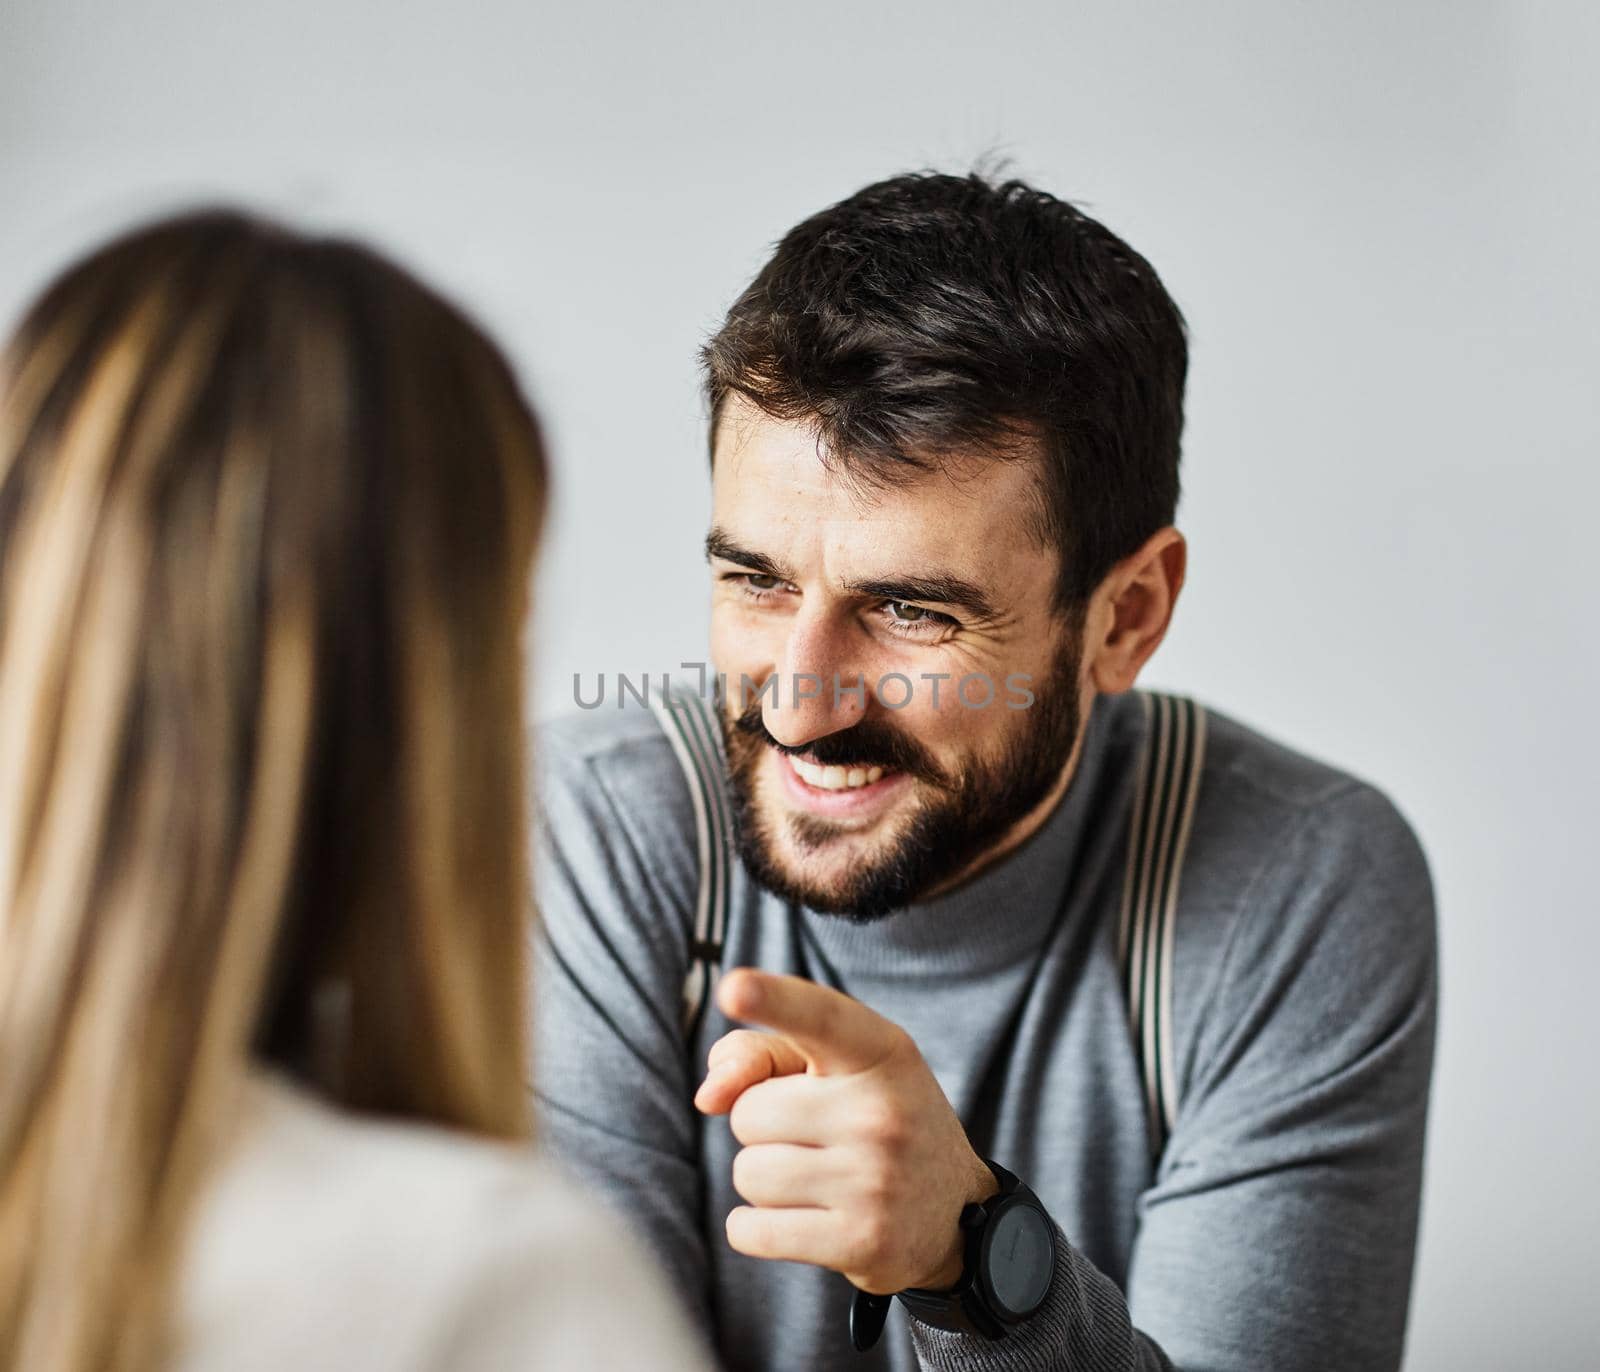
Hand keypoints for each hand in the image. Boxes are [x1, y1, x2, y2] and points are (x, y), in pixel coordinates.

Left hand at [693, 968, 997, 1294]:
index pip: (819, 1017)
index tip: (733, 986)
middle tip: (816, 1136)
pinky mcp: (862, 1243)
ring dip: (765, 1179)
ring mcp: (875, 1181)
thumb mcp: (834, 1067)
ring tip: (817, 1177)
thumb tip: (709, 1096)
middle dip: (764, 1127)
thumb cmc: (871, 1118)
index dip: (773, 1000)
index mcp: (880, 1051)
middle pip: (750, 1112)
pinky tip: (803, 1219)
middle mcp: (882, 1112)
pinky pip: (750, 1232)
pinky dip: (755, 1229)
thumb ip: (760, 1054)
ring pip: (748, 1173)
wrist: (953, 1212)